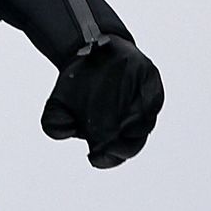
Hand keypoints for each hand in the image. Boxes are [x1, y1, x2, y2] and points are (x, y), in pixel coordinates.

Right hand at [41, 38, 162, 168]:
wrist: (86, 53)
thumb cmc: (73, 87)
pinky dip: (148, 100)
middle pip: (132, 145)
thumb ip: (55, 125)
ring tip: (121, 120)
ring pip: (145, 123)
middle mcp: (128, 127)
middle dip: (121, 144)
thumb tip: (70, 129)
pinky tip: (136, 96)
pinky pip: (154, 98)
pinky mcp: (150, 85)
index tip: (95, 152)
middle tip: (109, 136)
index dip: (106, 158)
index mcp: (108, 138)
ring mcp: (142, 107)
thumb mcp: (56, 107)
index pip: (112, 157)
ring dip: (135, 124)